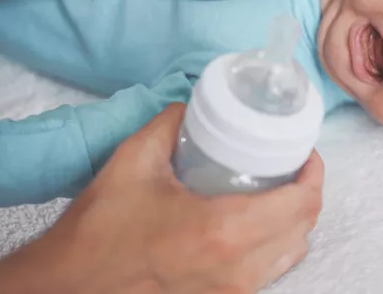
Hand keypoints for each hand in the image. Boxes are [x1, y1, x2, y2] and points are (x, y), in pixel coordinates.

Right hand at [0, 104, 323, 293]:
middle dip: (307, 193)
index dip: (314, 173)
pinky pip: (267, 274)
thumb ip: (170, 125)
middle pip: (303, 229)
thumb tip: (192, 107)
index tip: (306, 153)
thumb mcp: (134, 162)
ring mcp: (232, 293)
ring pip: (290, 255)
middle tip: (293, 166)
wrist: (68, 288)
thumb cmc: (98, 230)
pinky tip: (257, 225)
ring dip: (295, 221)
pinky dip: (275, 247)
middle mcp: (238, 271)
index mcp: (224, 232)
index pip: (301, 203)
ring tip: (279, 192)